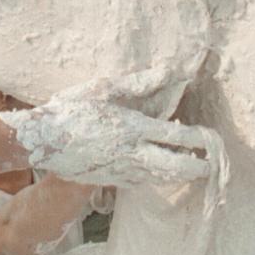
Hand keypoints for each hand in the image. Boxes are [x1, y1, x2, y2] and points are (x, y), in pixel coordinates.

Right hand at [3, 75, 212, 187]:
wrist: (43, 141)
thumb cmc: (72, 109)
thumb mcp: (103, 89)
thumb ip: (139, 83)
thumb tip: (169, 71)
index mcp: (133, 128)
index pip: (175, 136)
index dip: (197, 140)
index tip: (211, 139)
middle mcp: (131, 152)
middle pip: (173, 165)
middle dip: (195, 167)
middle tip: (210, 165)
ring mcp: (121, 170)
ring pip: (159, 177)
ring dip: (179, 175)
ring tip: (193, 172)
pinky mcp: (110, 179)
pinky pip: (140, 182)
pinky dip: (156, 179)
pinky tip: (160, 175)